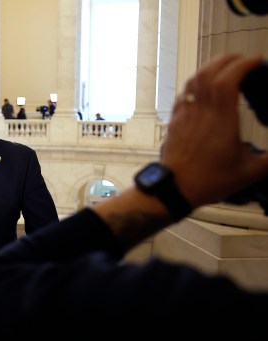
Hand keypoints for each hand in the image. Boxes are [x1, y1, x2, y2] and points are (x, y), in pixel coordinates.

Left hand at [161, 53, 267, 207]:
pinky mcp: (175, 121)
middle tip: (244, 60)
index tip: (256, 61)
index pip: (228, 80)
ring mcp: (185, 115)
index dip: (243, 65)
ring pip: (194, 80)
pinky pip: (184, 93)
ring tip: (225, 66)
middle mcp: (201, 112)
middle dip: (228, 59)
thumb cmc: (207, 181)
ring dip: (211, 67)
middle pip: (210, 72)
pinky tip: (203, 87)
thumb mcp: (250, 172)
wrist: (176, 188)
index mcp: (221, 120)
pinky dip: (195, 82)